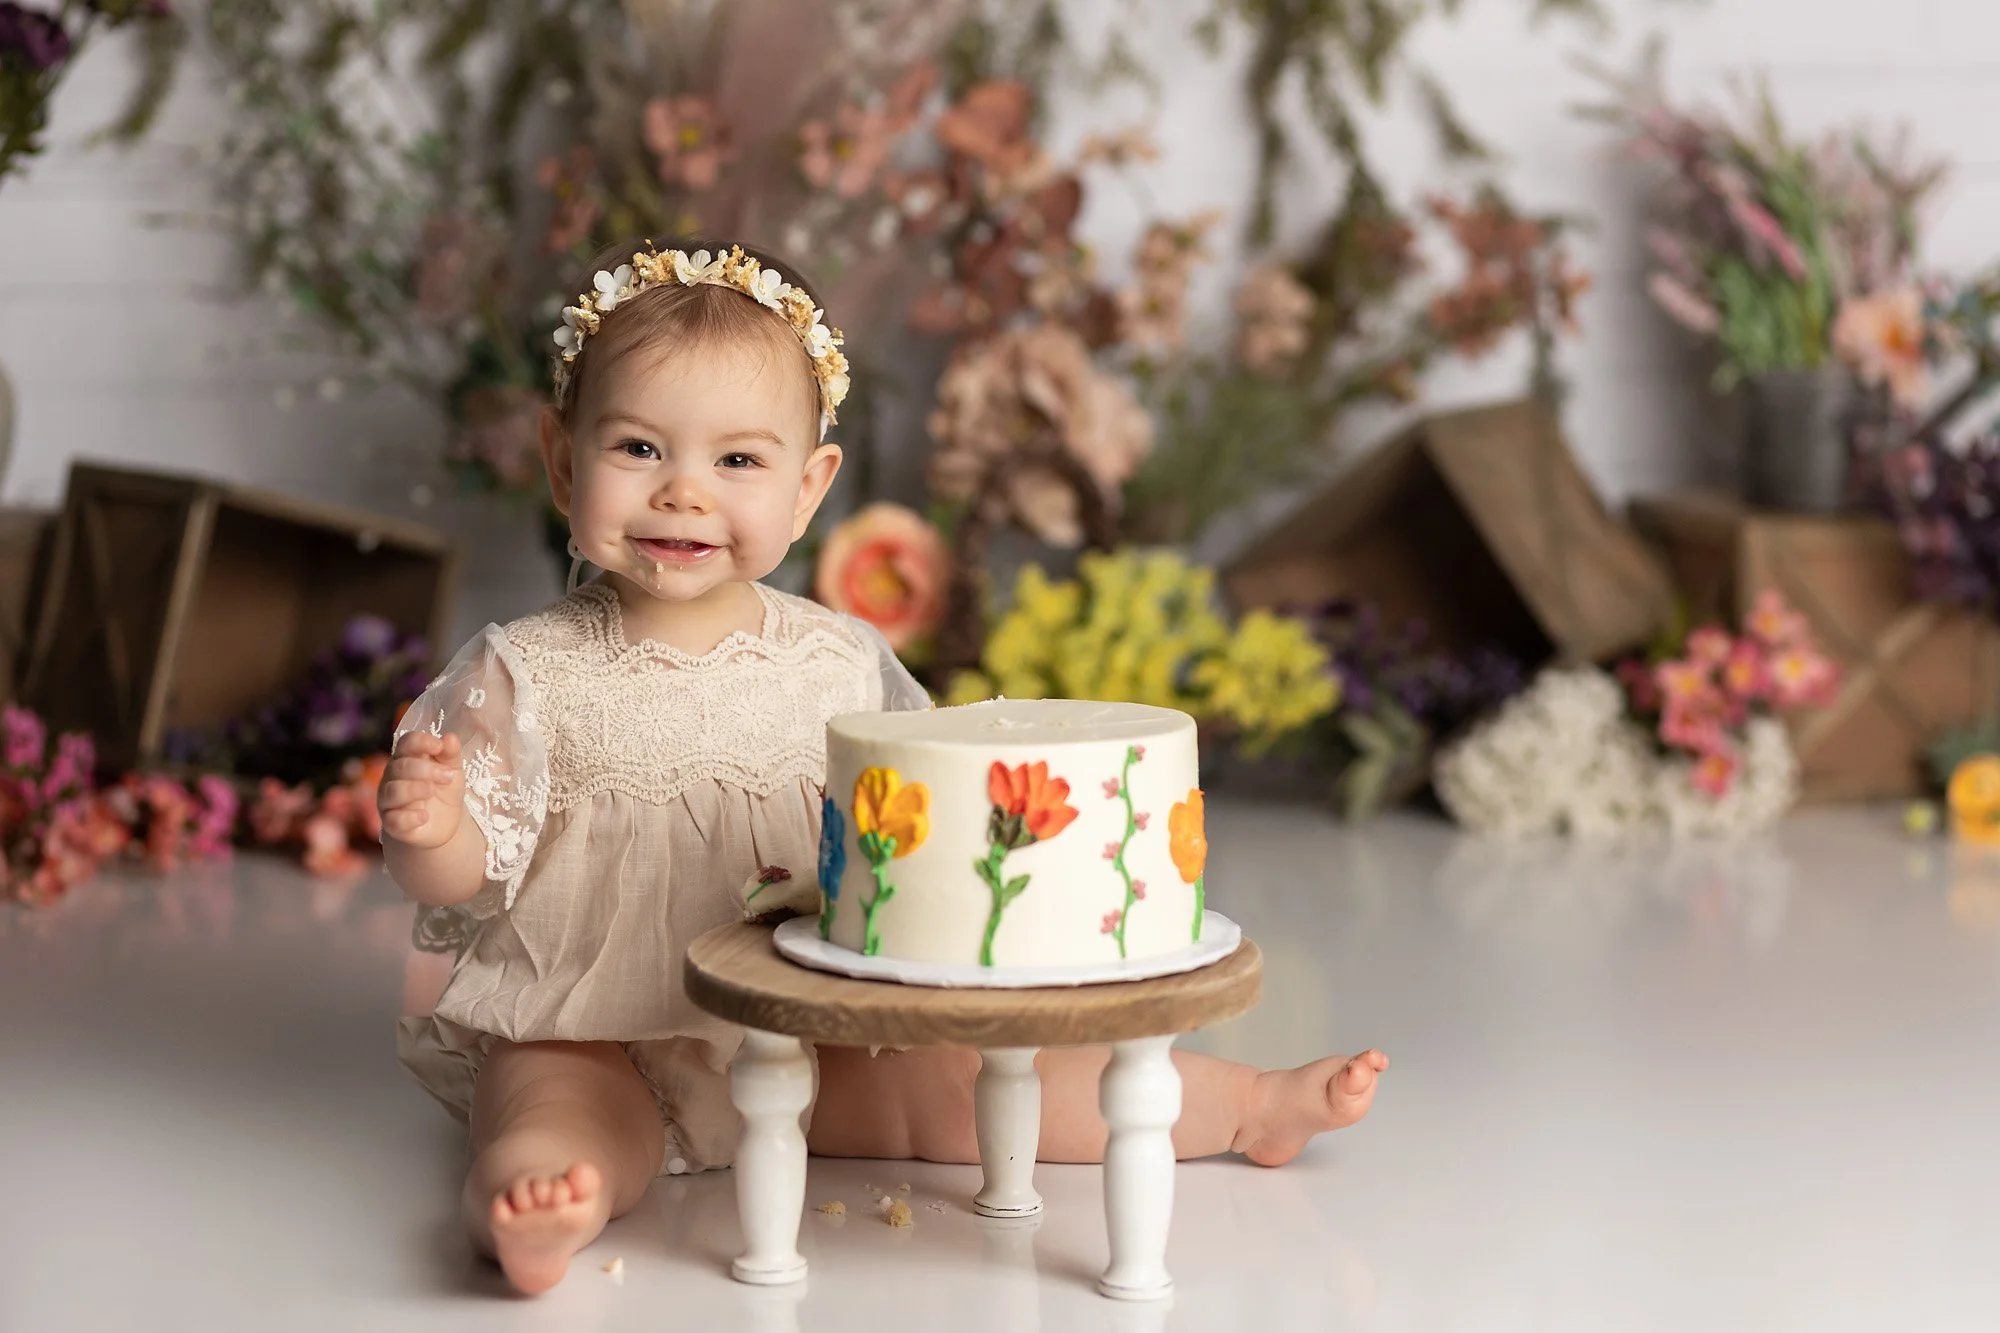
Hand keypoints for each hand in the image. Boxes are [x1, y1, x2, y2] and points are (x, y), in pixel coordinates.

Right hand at [379, 731, 464, 849]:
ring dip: (415, 789)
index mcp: (406, 758)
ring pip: (393, 791)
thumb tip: (449, 738)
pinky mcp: (392, 824)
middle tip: (447, 777)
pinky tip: (424, 816)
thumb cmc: (443, 790)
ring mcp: (389, 801)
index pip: (405, 743)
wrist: (445, 824)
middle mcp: (392, 778)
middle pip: (400, 767)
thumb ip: (451, 754)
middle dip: (425, 769)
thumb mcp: (453, 770)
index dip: (420, 742)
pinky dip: (410, 817)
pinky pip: (394, 819)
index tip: (439, 747)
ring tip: (432, 791)